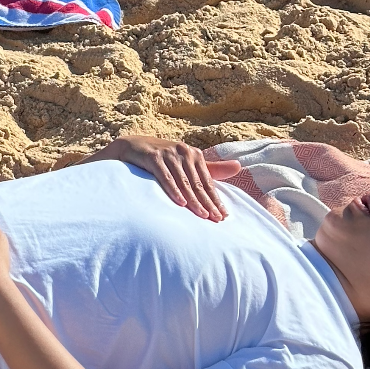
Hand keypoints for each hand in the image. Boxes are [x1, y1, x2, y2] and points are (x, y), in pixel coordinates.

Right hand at [85, 136, 240, 220]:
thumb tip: (239, 166)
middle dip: (208, 203)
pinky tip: (180, 203)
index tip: (224, 216)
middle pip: (197, 183)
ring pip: (184, 182)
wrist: (130, 148)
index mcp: (193, 153)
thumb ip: (210, 168)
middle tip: (216, 220)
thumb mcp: (185, 162)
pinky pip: (165, 177)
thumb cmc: (162, 158)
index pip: (207, 181)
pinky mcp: (153, 157)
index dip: (215, 199)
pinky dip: (173, 190)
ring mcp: (167, 153)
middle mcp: (182, 151)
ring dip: (194, 200)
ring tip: (203, 216)